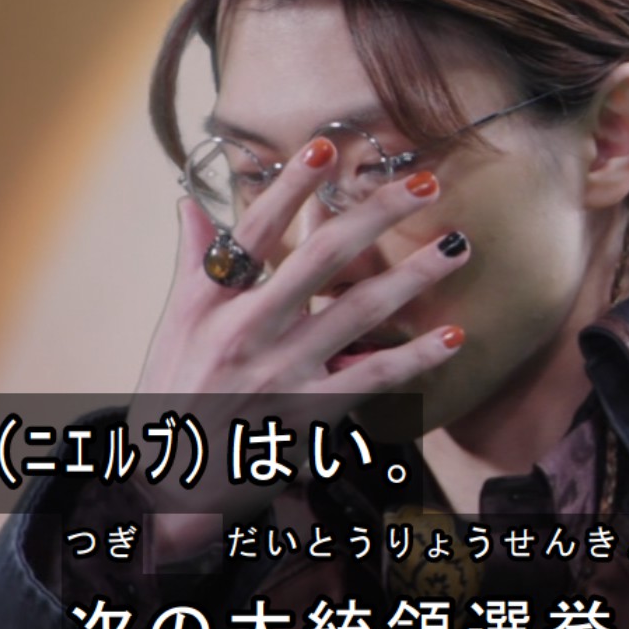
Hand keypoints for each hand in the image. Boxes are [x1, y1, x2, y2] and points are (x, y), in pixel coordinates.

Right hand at [130, 137, 468, 557]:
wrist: (170, 482)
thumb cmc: (174, 391)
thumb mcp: (175, 324)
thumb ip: (195, 261)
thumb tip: (190, 202)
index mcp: (211, 300)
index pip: (255, 230)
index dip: (292, 187)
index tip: (327, 146)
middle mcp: (247, 329)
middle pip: (322, 258)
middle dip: (377, 213)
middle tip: (424, 182)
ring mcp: (281, 372)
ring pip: (360, 311)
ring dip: (415, 275)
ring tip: (458, 244)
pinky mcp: (310, 413)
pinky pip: (373, 378)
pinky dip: (416, 357)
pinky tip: (453, 336)